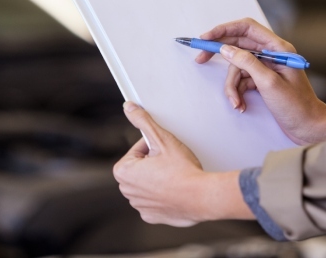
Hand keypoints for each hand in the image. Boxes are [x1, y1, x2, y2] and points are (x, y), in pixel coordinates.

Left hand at [113, 102, 252, 225]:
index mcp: (123, 172)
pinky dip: (163, 195)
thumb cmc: (182, 170)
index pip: (136, 150)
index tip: (165, 150)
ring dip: (157, 178)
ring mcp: (139, 205)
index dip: (152, 146)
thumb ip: (143, 121)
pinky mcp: (152, 216)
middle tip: (171, 162)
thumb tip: (129, 108)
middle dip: (153, 162)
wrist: (202, 197)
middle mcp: (127, 191)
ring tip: (174, 176)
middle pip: (140, 168)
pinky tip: (174, 190)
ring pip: (147, 184)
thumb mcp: (162, 139)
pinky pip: (154, 201)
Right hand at [196, 18, 325, 144]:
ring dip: (232, 85)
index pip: (247, 28)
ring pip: (237, 68)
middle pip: (238, 46)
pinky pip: (242, 80)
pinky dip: (237, 92)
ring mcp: (266, 68)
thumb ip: (247, 62)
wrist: (309, 127)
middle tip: (201, 59)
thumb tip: (226, 49)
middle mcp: (272, 54)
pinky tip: (241, 104)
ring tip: (236, 101)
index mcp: (278, 48)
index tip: (206, 37)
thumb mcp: (269, 83)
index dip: (224, 29)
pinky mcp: (262, 81)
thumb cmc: (297, 106)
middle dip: (220, 56)